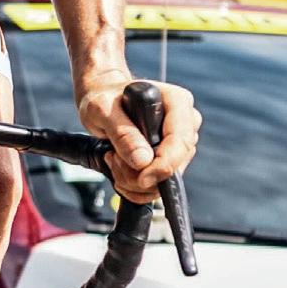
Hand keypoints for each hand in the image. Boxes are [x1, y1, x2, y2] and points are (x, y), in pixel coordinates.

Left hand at [76, 74, 200, 203]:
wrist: (103, 105)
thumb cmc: (105, 99)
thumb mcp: (102, 109)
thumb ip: (122, 132)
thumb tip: (143, 161)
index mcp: (176, 101)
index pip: (181, 140)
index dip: (164, 164)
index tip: (142, 178)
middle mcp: (184, 123)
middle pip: (175, 164)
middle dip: (141, 174)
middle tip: (113, 158)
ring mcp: (179, 144)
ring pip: (165, 180)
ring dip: (134, 181)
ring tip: (114, 158)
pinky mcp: (170, 161)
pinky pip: (159, 187)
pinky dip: (136, 188)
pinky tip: (121, 169)